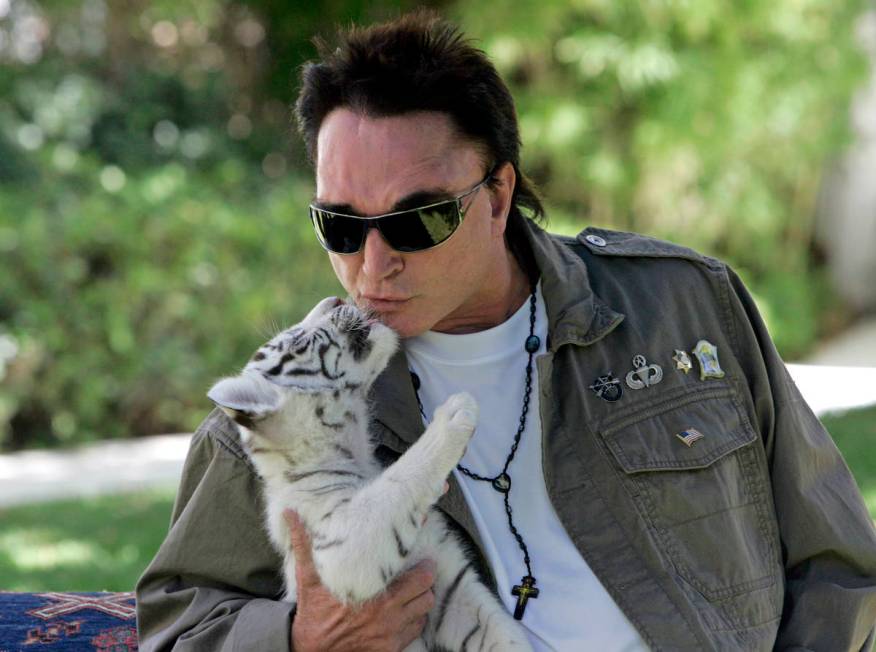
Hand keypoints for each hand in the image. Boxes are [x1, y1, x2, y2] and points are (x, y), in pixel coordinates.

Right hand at [285, 510, 435, 651]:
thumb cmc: (313, 613)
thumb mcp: (308, 578)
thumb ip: (304, 545)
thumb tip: (291, 514)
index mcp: (376, 594)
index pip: (420, 577)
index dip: (425, 565)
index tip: (424, 557)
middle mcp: (388, 615)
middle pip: (427, 594)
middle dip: (425, 582)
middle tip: (420, 573)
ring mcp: (391, 635)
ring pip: (424, 612)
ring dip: (420, 601)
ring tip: (412, 591)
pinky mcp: (390, 649)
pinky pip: (415, 632)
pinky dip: (413, 621)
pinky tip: (402, 613)